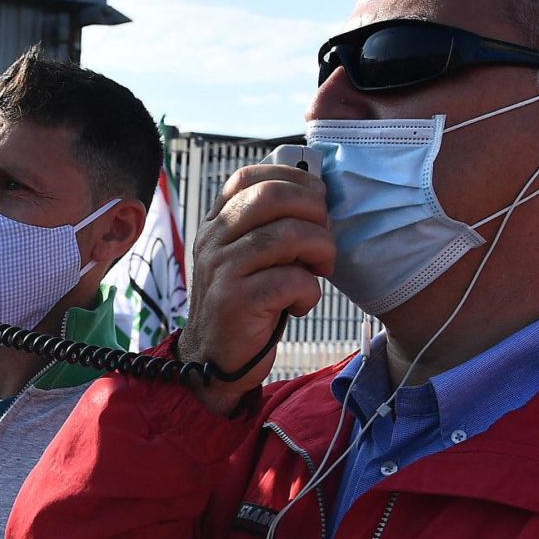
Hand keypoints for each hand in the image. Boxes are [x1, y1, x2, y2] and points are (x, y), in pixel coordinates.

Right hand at [175, 163, 334, 411]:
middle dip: (314, 210)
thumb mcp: (250, 260)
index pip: (249, 177)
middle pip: (271, 196)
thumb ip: (271, 230)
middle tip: (325, 236)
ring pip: (288, 235)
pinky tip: (300, 305)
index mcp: (215, 225)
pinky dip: (309, 291)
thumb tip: (319, 202)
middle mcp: (212, 241)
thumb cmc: (245, 306)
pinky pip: (291, 279)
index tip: (317, 199)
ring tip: (321, 269)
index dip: (292, 178)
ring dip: (321, 249)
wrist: (214, 361)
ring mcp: (221, 269)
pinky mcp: (236, 301)